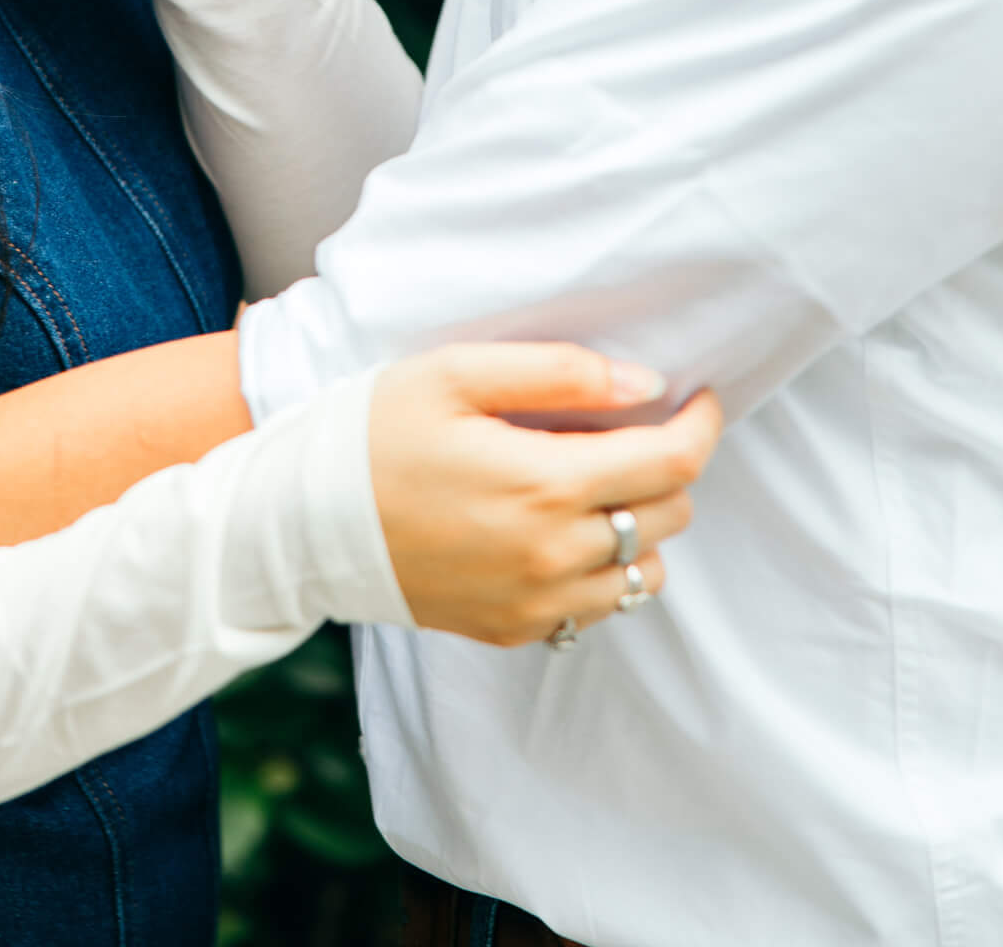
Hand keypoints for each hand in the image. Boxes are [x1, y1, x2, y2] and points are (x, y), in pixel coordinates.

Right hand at [367, 344, 721, 646]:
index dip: (699, 426)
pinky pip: (596, 608)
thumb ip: (558, 373)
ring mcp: (534, 603)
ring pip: (644, 573)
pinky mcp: (514, 629)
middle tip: (625, 430)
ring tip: (591, 483)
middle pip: (668, 516)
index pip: (670, 463)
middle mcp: (552, 556)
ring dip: (639, 525)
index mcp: (544, 484)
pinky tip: (557, 528)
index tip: (698, 399)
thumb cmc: (376, 431)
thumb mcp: (456, 372)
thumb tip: (643, 382)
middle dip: (665, 466)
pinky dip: (601, 568)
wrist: (303, 520)